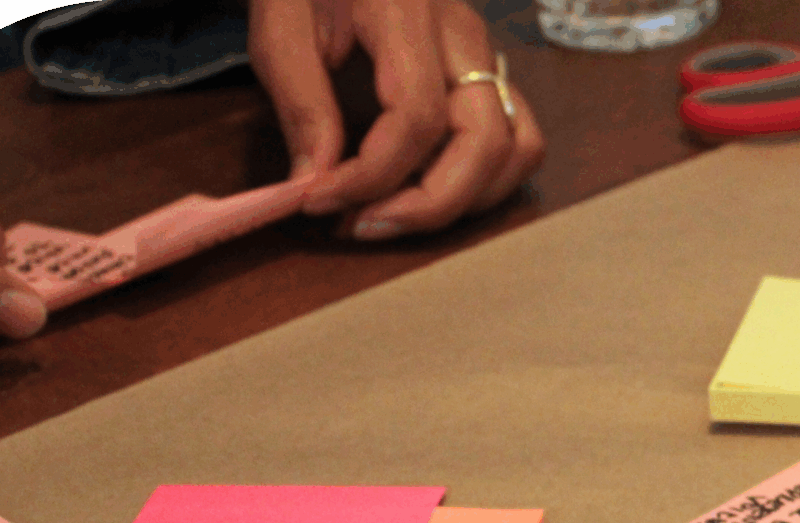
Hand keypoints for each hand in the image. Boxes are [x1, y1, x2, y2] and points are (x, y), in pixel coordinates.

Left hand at [249, 0, 545, 240]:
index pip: (418, 116)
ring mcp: (484, 53)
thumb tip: (314, 182)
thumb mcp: (280, 25)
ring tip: (397, 214)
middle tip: (364, 224)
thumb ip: (299, 101)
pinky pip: (516, 139)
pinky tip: (423, 189)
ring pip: (519, 148)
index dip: (371, 175)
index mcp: (408, 10)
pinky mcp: (486, 72)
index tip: (318, 200)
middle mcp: (463, 34)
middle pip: (486, 142)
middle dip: (429, 204)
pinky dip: (481, 180)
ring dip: (465, 200)